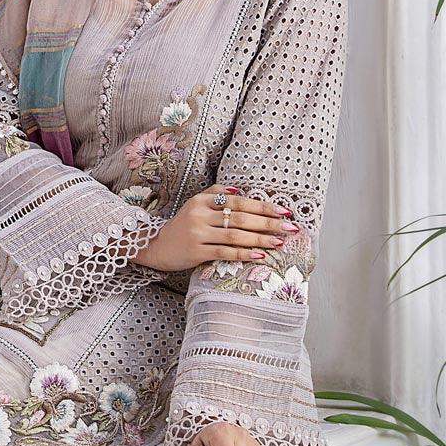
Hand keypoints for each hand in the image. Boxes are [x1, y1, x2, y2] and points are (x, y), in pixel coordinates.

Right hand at [135, 185, 298, 272]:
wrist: (155, 245)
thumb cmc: (181, 226)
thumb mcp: (194, 204)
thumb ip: (214, 194)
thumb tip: (238, 189)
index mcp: (202, 201)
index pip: (238, 201)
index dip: (263, 205)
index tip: (283, 210)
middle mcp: (200, 215)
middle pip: (241, 217)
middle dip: (269, 222)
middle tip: (290, 226)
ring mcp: (198, 233)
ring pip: (235, 235)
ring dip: (261, 239)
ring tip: (280, 242)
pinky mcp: (196, 252)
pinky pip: (225, 252)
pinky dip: (244, 254)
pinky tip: (260, 256)